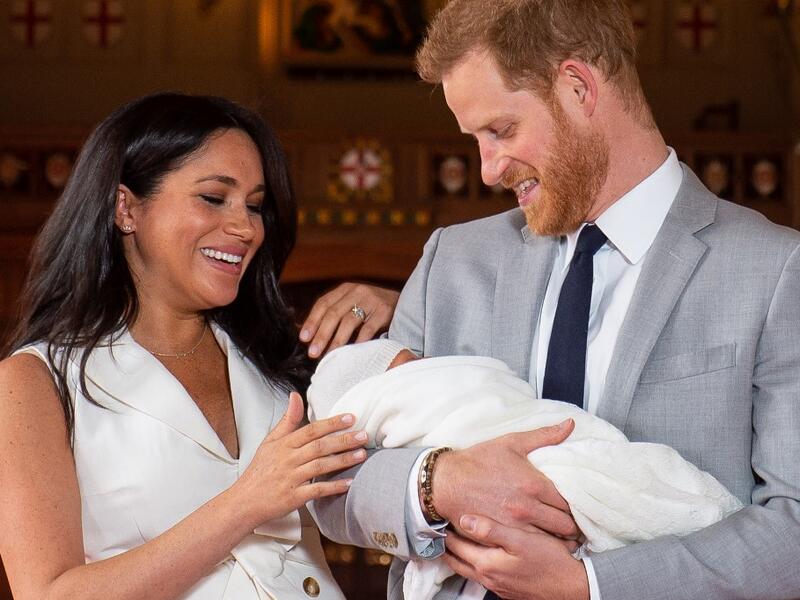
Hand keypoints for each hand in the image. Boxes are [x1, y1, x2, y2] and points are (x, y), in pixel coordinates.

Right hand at [234, 393, 367, 526]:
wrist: (244, 502)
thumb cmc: (259, 471)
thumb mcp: (269, 442)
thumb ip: (287, 420)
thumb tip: (295, 396)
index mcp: (284, 445)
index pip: (311, 430)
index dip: (331, 423)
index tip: (350, 418)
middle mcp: (288, 459)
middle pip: (319, 446)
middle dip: (343, 440)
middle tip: (363, 435)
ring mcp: (291, 478)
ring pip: (320, 466)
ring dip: (343, 460)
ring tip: (361, 455)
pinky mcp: (293, 497)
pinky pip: (316, 490)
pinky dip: (333, 487)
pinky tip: (348, 483)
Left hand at [299, 283, 399, 357]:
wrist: (405, 303)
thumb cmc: (372, 309)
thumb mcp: (352, 305)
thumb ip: (332, 316)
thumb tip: (306, 333)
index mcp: (346, 289)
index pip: (324, 303)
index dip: (312, 321)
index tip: (304, 338)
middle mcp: (357, 291)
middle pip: (334, 313)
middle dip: (321, 334)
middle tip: (313, 352)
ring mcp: (372, 300)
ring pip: (349, 321)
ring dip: (337, 341)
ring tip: (329, 355)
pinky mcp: (385, 310)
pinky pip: (368, 329)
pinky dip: (358, 342)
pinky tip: (351, 353)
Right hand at [432, 420, 579, 538]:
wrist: (446, 481)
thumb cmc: (478, 461)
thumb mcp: (512, 443)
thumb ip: (545, 435)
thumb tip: (570, 424)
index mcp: (534, 484)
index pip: (570, 503)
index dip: (577, 507)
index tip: (577, 507)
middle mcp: (527, 508)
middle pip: (565, 526)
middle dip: (572, 525)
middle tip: (573, 524)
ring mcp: (514, 526)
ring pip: (551, 541)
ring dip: (559, 539)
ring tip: (561, 536)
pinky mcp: (501, 537)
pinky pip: (530, 548)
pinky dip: (539, 547)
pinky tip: (541, 543)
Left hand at [443, 514, 587, 599]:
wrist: (573, 588)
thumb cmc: (550, 561)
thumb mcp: (521, 540)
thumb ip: (491, 529)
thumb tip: (464, 519)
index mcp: (487, 564)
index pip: (456, 546)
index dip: (445, 531)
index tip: (437, 517)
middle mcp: (488, 578)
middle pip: (458, 561)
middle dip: (446, 545)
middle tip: (437, 530)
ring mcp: (498, 585)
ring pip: (469, 569)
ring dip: (459, 555)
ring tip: (452, 541)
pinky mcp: (508, 588)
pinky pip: (482, 575)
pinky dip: (473, 562)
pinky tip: (480, 555)